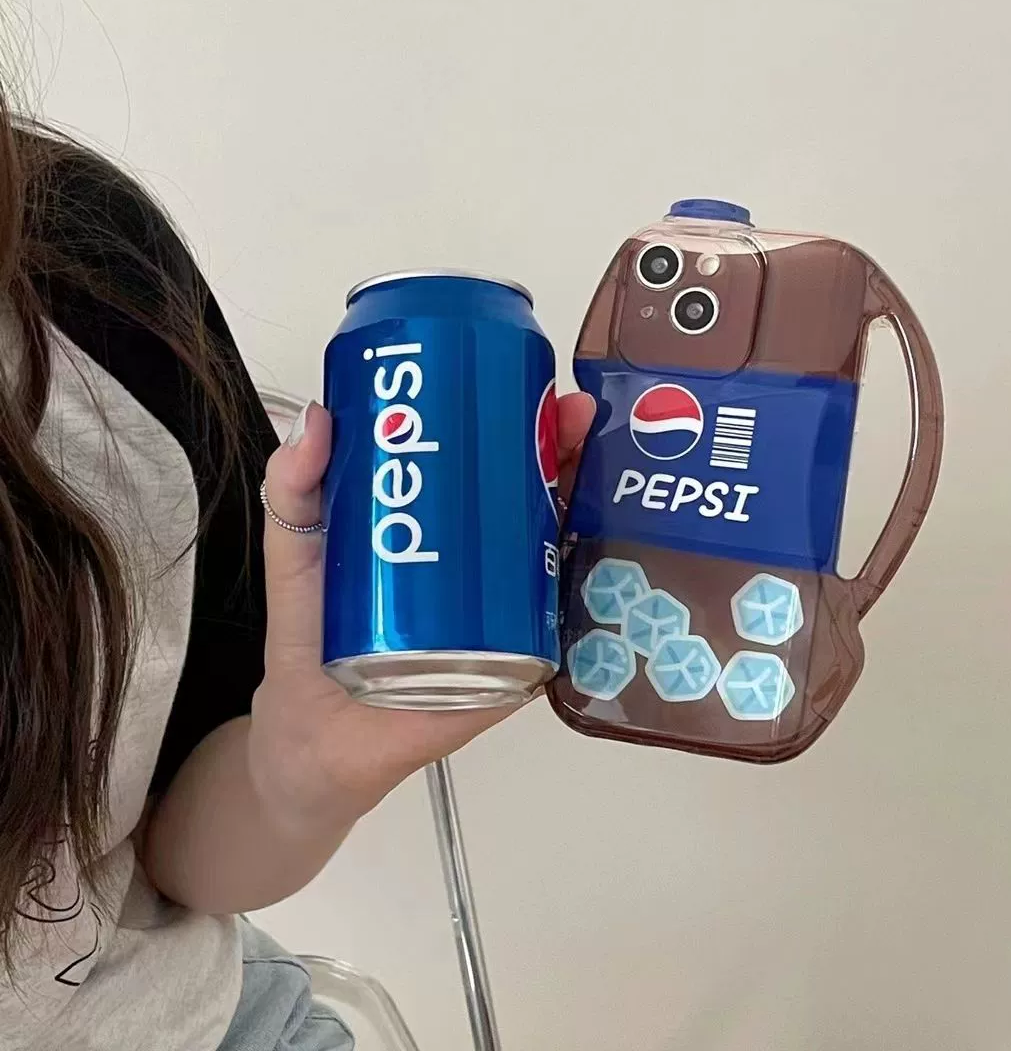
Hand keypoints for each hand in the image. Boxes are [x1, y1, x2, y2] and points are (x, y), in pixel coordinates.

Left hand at [250, 392, 594, 830]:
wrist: (320, 740)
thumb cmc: (310, 640)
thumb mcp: (298, 552)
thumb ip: (293, 490)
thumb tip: (318, 416)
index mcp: (438, 527)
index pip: (486, 462)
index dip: (517, 420)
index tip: (537, 384)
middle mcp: (482, 561)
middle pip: (537, 495)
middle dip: (567, 449)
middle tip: (579, 417)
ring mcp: (508, 610)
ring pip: (558, 548)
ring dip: (586, 504)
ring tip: (595, 465)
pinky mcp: (520, 660)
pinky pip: (561, 620)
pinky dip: (588, 587)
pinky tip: (604, 546)